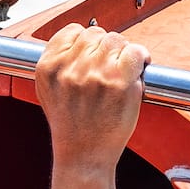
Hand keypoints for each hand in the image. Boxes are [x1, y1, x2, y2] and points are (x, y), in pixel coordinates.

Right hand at [35, 24, 149, 166]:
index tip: (92, 55)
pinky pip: (135, 52)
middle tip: (109, 68)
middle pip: (96, 34)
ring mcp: (95, 74)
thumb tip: (80, 38)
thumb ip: (58, 63)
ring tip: (122, 72)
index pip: (71, 31)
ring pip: (116, 40)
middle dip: (105, 48)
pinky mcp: (120, 83)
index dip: (85, 42)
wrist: (84, 157)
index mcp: (48, 68)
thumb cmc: (71, 126)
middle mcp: (70, 68)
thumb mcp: (48, 92)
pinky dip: (141, 57)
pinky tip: (138, 69)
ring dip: (123, 53)